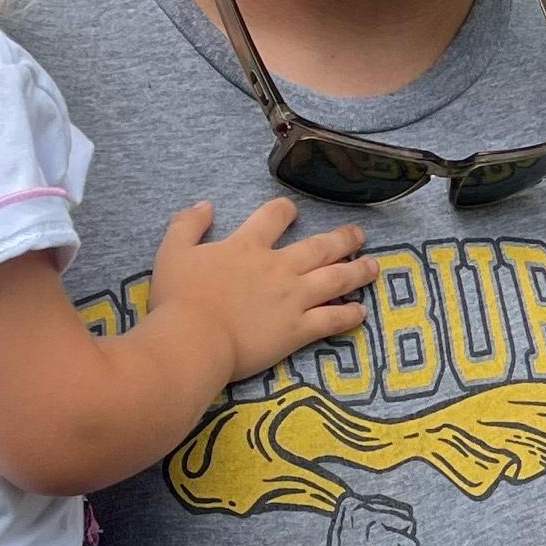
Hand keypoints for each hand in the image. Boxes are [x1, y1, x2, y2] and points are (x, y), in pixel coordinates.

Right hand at [148, 200, 376, 384]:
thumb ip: (187, 225)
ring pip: (336, 279)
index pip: (274, 217)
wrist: (193, 340)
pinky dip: (349, 315)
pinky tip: (361, 311)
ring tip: (374, 265)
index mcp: (248, 246)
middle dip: (343, 238)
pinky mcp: (298, 329)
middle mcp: (278, 267)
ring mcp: (293, 298)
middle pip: (320, 246)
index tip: (293, 211)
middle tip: (359, 234)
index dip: (285, 211)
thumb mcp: (172, 252)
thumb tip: (205, 205)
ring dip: (358, 270)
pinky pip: (332, 319)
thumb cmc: (179, 298)